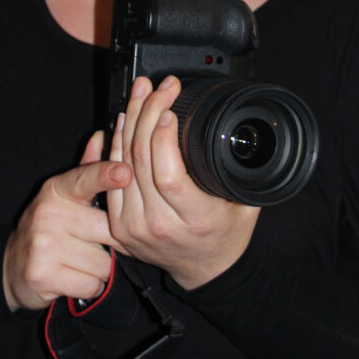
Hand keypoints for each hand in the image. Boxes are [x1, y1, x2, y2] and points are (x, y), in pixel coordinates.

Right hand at [2, 132, 130, 311]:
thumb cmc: (48, 229)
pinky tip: (71, 277)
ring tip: (77, 260)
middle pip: (108, 231)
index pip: (85, 179)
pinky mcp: (44, 274)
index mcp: (57, 190)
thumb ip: (86, 170)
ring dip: (97, 268)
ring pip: (103, 262)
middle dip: (108, 243)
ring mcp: (44, 245)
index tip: (125, 172)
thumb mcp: (62, 197)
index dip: (106, 175)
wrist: (11, 267)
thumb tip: (101, 136)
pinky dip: (88, 286)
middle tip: (88, 243)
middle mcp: (49, 214)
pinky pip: (92, 284)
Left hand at [107, 76, 259, 289]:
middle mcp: (159, 225)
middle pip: (142, 160)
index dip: (164, 137)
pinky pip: (112, 177)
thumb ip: (242, 172)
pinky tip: (125, 119)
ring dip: (130, 122)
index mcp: (195, 220)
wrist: (205, 272)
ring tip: (142, 93)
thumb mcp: (246, 203)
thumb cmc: (227, 234)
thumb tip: (246, 133)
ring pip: (122, 164)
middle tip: (159, 87)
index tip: (172, 109)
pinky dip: (116, 144)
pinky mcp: (118, 226)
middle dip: (149, 114)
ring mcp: (134, 227)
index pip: (169, 175)